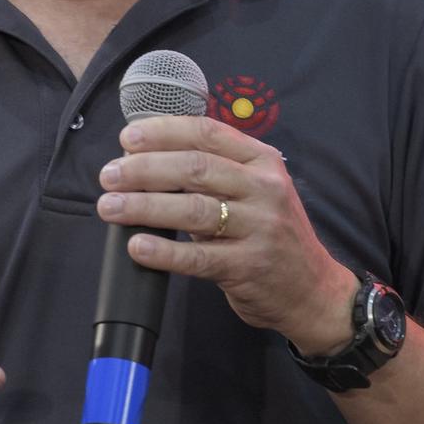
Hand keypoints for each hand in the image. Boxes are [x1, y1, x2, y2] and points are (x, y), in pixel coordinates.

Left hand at [95, 118, 355, 353]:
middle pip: (195, 168)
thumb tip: (147, 160)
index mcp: (262, 161)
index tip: (129, 138)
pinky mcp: (248, 267)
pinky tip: (137, 245)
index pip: (207, 133)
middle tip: (109, 175)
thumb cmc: (271, 234)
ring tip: (110, 207)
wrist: (313, 291)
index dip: (164, 132)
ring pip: (193, 209)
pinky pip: (198, 256)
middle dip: (144, 168)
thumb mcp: (256, 191)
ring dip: (144, 206)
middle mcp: (264, 189)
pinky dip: (164, 251)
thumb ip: (215, 173)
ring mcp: (259, 228)